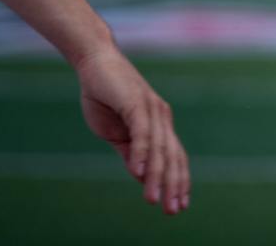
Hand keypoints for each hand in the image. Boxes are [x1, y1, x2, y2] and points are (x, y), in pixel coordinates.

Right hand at [75, 41, 188, 213]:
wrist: (95, 64)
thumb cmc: (106, 97)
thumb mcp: (117, 132)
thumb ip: (131, 151)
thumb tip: (141, 174)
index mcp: (160, 125)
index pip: (174, 157)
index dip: (178, 180)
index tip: (179, 204)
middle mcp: (162, 117)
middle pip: (173, 156)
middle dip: (173, 185)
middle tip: (173, 210)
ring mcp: (151, 109)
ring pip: (159, 148)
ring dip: (155, 176)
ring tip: (153, 198)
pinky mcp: (136, 102)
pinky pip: (142, 132)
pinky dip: (141, 153)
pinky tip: (137, 172)